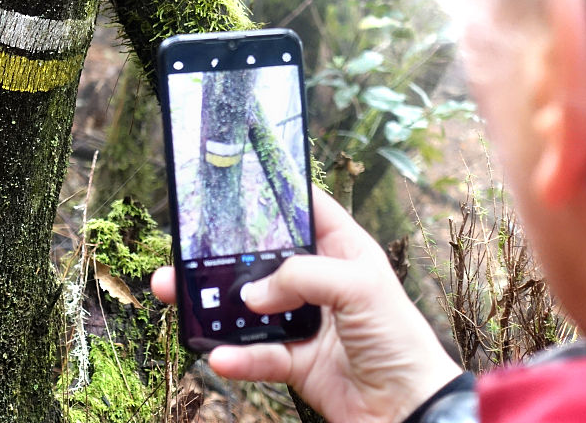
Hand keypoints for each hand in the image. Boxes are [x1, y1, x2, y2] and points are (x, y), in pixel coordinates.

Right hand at [151, 186, 461, 422]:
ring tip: (177, 296)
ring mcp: (306, 322)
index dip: (276, 195)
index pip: (306, 210)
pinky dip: (238, 357)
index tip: (237, 185)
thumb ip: (301, 276)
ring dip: (216, 307)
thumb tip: (252, 292)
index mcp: (344, 250)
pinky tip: (220, 355)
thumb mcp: (359, 287)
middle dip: (225, 255)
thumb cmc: (400, 339)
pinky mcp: (297, 362)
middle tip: (187, 249)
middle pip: (265, 259)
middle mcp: (321, 282)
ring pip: (251, 308)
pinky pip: (258, 355)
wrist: (409, 408)